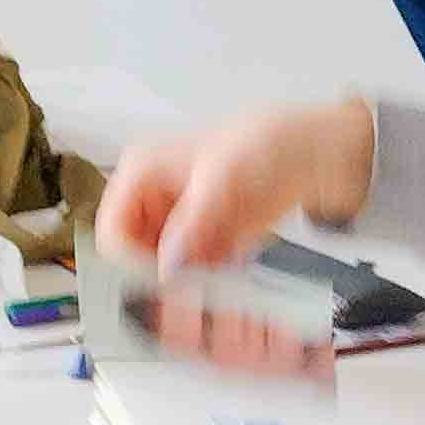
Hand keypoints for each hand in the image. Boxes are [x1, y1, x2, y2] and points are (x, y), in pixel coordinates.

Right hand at [99, 98, 379, 274]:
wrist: (311, 154)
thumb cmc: (265, 141)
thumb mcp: (224, 176)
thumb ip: (194, 221)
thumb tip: (168, 263)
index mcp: (140, 173)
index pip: (113, 230)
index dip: (133, 259)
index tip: (165, 278)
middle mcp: (153, 201)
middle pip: (135, 257)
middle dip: (163, 275)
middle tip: (195, 284)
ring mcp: (178, 226)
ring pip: (163, 272)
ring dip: (188, 282)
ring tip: (220, 270)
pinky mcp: (203, 245)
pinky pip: (192, 277)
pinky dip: (209, 281)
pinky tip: (231, 267)